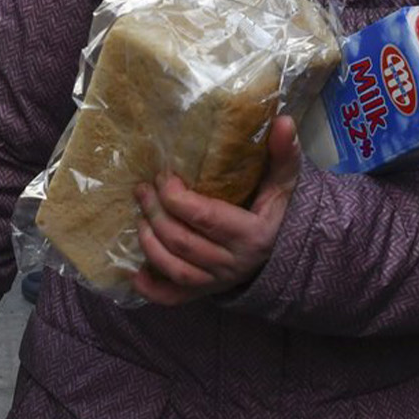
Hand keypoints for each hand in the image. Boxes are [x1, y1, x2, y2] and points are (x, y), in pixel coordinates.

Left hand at [131, 114, 301, 305]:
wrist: (283, 252)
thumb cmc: (276, 211)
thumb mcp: (283, 182)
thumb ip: (284, 154)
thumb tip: (284, 120)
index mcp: (252, 234)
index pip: (206, 217)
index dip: (177, 198)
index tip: (164, 176)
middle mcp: (233, 263)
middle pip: (183, 242)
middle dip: (156, 213)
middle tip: (142, 189)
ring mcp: (217, 281)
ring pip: (175, 268)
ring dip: (150, 243)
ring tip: (139, 216)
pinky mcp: (205, 293)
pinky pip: (174, 298)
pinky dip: (152, 290)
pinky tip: (135, 273)